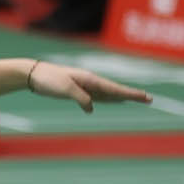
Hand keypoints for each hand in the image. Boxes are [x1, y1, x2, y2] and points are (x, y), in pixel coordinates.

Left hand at [24, 61, 150, 113]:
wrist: (34, 74)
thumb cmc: (49, 80)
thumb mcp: (66, 89)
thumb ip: (81, 98)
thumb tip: (91, 109)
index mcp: (90, 79)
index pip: (115, 89)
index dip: (131, 95)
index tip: (146, 97)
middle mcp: (91, 82)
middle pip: (116, 90)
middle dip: (132, 95)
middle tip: (149, 99)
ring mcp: (85, 86)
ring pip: (109, 93)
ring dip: (123, 97)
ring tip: (137, 99)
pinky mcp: (78, 90)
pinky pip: (98, 96)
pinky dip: (108, 99)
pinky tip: (112, 101)